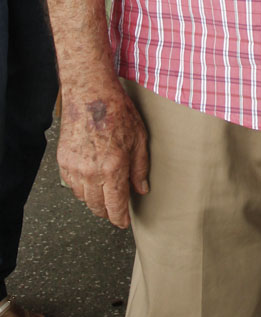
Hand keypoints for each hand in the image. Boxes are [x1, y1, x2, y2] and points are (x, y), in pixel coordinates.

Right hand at [57, 81, 149, 227]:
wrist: (91, 94)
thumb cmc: (117, 111)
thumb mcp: (139, 138)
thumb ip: (140, 167)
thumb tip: (142, 188)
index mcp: (113, 168)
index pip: (115, 206)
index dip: (119, 218)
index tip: (123, 223)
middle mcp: (91, 172)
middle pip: (97, 206)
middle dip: (107, 212)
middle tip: (115, 211)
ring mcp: (74, 167)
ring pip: (83, 198)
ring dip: (93, 200)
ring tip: (104, 193)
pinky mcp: (63, 161)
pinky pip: (71, 184)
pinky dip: (81, 187)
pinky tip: (90, 180)